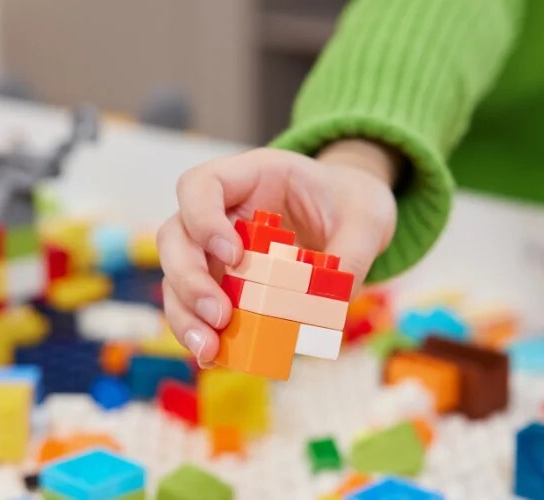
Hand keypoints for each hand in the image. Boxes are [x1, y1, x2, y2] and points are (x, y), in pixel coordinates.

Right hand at [157, 144, 397, 364]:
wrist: (355, 216)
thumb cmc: (354, 204)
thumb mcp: (367, 221)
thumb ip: (351, 256)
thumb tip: (325, 307)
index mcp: (252, 176)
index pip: (201, 185)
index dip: (203, 219)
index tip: (234, 255)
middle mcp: (223, 210)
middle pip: (176, 236)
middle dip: (189, 279)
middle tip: (221, 316)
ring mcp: (217, 248)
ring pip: (176, 277)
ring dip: (186, 315)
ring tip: (210, 349)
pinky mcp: (225, 281)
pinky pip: (198, 306)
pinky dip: (202, 331)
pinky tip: (216, 357)